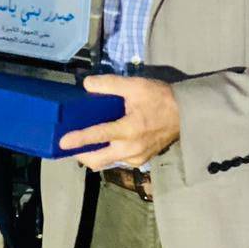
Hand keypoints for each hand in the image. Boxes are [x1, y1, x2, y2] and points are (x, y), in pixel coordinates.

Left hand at [58, 75, 180, 169]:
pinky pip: (118, 161)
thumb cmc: (160, 98)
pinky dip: (108, 154)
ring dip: (94, 155)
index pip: (98, 136)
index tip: (62, 142)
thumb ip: (110, 84)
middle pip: (97, 160)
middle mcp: (131, 149)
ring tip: (84, 143)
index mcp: (129, 130)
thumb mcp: (135, 86)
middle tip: (69, 145)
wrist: (186, 114)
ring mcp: (136, 158)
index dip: (78, 139)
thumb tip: (87, 85)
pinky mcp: (142, 160)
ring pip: (107, 162)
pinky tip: (105, 143)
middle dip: (80, 154)